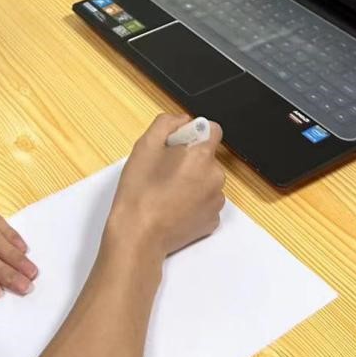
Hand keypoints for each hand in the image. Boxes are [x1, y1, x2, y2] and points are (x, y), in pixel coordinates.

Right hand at [106, 114, 225, 259]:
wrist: (139, 236)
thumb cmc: (140, 190)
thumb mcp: (144, 146)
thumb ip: (166, 123)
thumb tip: (183, 120)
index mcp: (202, 156)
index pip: (212, 130)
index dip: (194, 133)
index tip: (177, 144)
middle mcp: (216, 177)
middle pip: (208, 157)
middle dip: (191, 159)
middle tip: (164, 170)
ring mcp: (216, 202)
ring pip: (207, 180)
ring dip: (193, 181)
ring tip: (167, 192)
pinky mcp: (212, 222)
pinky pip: (206, 202)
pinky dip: (194, 202)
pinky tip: (173, 208)